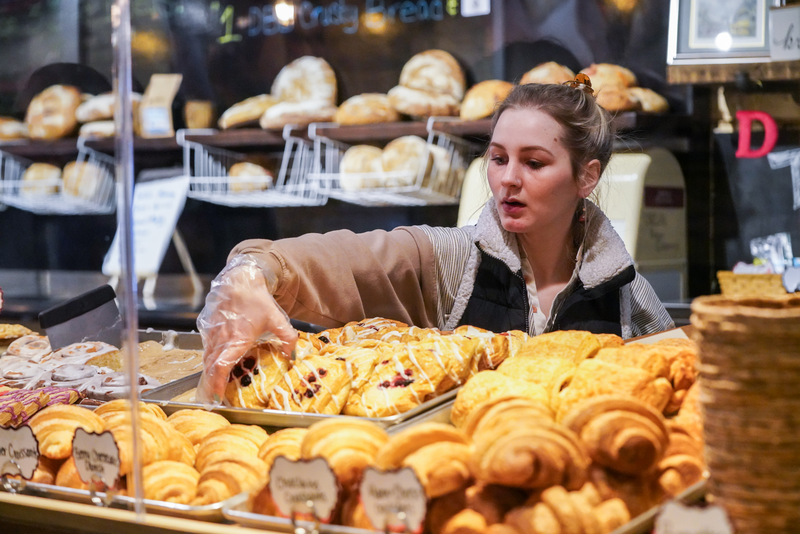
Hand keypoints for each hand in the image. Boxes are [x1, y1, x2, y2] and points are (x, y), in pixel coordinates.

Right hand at [196, 255, 296, 401]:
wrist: (239, 279)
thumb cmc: (256, 299)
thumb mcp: (277, 318)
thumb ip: (287, 338)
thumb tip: (293, 355)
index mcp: (236, 338)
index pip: (220, 366)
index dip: (216, 383)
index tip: (218, 396)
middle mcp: (220, 337)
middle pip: (210, 367)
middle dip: (211, 385)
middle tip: (216, 398)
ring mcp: (211, 333)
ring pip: (206, 358)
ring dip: (209, 373)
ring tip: (215, 386)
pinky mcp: (206, 327)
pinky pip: (205, 348)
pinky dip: (209, 360)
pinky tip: (216, 365)